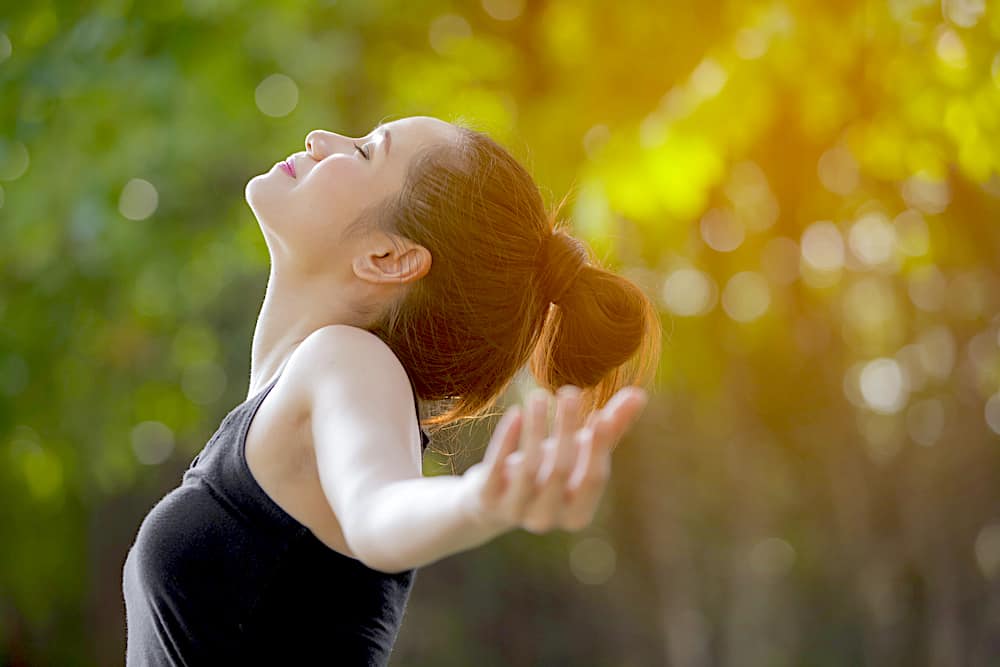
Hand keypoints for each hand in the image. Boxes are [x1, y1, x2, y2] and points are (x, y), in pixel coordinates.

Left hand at [460, 384, 648, 533]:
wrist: (493, 499)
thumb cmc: (547, 472)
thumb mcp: (579, 454)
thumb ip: (610, 429)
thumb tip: (639, 394)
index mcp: (578, 513)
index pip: (594, 479)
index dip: (598, 447)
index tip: (600, 413)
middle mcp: (548, 518)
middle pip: (561, 470)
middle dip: (566, 429)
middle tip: (569, 391)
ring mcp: (515, 512)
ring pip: (529, 469)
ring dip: (536, 429)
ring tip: (539, 396)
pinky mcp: (487, 500)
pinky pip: (496, 469)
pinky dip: (506, 439)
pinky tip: (515, 413)